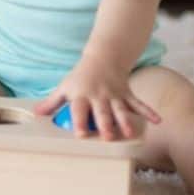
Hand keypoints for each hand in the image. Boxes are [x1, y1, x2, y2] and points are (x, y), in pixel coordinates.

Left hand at [33, 59, 160, 140]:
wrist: (103, 57)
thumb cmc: (81, 77)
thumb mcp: (65, 87)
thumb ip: (52, 102)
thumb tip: (36, 114)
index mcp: (82, 95)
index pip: (79, 109)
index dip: (79, 121)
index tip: (80, 134)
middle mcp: (99, 96)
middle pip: (102, 112)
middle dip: (105, 124)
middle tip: (107, 137)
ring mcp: (114, 95)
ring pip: (120, 110)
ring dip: (125, 121)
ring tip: (129, 133)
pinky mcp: (126, 94)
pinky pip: (138, 104)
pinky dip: (148, 112)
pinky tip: (158, 121)